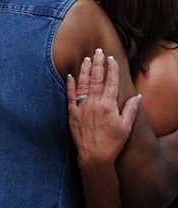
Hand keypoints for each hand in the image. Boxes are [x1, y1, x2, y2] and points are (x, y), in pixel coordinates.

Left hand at [68, 49, 140, 168]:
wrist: (94, 156)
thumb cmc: (113, 143)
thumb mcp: (126, 126)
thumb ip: (131, 109)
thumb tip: (138, 96)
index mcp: (109, 105)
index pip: (111, 82)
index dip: (112, 69)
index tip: (112, 58)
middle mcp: (95, 104)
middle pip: (97, 79)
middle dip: (98, 63)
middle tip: (99, 51)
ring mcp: (82, 107)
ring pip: (83, 84)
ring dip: (85, 70)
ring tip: (87, 59)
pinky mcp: (72, 113)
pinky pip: (70, 96)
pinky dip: (70, 85)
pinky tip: (71, 75)